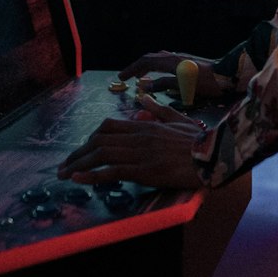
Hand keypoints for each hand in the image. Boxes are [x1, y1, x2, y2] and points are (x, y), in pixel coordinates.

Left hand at [57, 97, 212, 189]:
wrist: (212, 156)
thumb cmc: (198, 140)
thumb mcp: (178, 118)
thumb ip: (157, 109)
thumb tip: (143, 97)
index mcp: (145, 125)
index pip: (108, 126)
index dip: (91, 138)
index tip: (83, 149)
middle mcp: (138, 136)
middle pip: (99, 141)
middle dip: (78, 154)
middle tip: (65, 166)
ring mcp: (140, 153)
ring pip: (101, 155)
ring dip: (79, 165)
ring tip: (64, 174)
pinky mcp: (144, 170)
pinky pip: (112, 171)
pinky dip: (92, 175)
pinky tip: (79, 179)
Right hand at [118, 50, 224, 99]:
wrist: (227, 75)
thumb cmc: (206, 82)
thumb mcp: (183, 87)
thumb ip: (163, 85)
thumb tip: (146, 86)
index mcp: (170, 61)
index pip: (145, 62)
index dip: (132, 69)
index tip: (121, 77)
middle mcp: (174, 56)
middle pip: (150, 58)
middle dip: (136, 67)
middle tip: (126, 76)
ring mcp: (181, 58)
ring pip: (158, 58)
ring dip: (146, 66)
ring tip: (139, 75)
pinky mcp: (187, 62)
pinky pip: (165, 61)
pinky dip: (156, 66)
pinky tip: (158, 74)